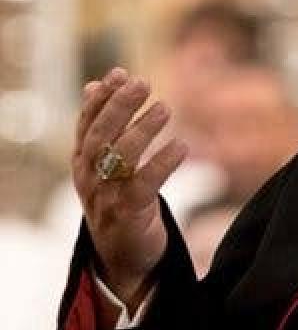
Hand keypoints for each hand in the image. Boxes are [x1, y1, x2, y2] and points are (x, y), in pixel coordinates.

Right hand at [73, 67, 187, 308]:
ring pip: (119, 158)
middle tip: (142, 83)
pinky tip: (182, 146)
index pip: (87, 123)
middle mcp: (89, 177)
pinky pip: (145, 185)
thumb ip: (102, 125)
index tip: (120, 73)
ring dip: (142, 129)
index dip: (101, 97)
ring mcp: (106, 197)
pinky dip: (163, 163)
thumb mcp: (104, 163)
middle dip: (120, 107)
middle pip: (101, 136)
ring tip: (165, 108)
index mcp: (83, 161)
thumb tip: (95, 83)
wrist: (122, 256)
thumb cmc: (116, 198)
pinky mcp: (128, 214)